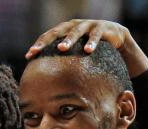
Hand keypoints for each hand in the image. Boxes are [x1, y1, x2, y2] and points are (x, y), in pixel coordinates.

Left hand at [25, 19, 147, 76]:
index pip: (48, 36)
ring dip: (69, 39)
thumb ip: (65, 64)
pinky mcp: (103, 28)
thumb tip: (48, 83)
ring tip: (62, 48)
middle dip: (47, 41)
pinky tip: (88, 50)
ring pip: (77, 30)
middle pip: (58, 31)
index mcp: (65, 31)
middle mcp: (75, 25)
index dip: (38, 45)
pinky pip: (97, 34)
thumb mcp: (77, 57)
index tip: (29, 56)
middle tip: (37, 51)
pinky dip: (92, 42)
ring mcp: (89, 25)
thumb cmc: (94, 52)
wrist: (118, 41)